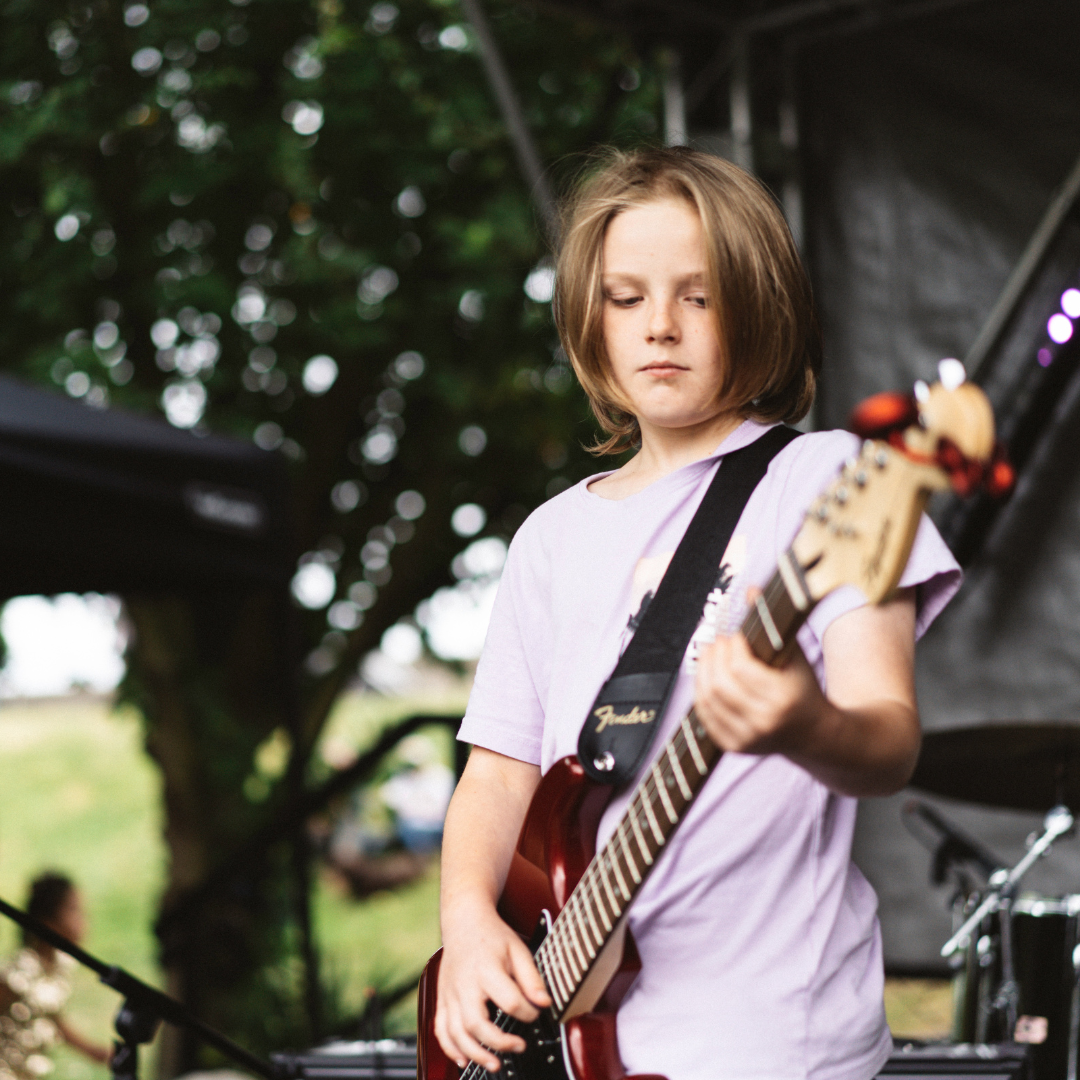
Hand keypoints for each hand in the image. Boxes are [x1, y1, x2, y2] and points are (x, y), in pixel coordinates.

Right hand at [435, 903, 551, 1072]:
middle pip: (476, 1023)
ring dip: (475, 1053)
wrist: (464, 921)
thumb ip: (531, 978)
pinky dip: (450, 1048)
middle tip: (519, 1046)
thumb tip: (544, 1003)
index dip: (527, 1012)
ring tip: (494, 1065)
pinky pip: (441, 1029)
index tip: (536, 1012)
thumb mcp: (518, 950)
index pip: (509, 1001)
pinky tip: (464, 1060)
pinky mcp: (443, 999)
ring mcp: (450, 994)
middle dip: (498, 1042)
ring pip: (456, 1032)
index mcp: (486, 969)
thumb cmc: (492, 936)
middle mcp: (464, 984)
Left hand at [694, 621, 828, 756]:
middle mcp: (764, 722)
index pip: (741, 667)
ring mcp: (748, 738)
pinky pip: (704, 716)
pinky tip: (707, 678)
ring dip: (703, 672)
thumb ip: (771, 623)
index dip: (732, 646)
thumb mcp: (795, 655)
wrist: (815, 734)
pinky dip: (701, 693)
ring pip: (708, 699)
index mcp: (783, 699)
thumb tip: (750, 589)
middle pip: (720, 683)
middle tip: (717, 642)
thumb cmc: (804, 688)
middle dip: (714, 657)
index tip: (735, 635)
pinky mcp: (735, 746)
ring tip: (710, 655)